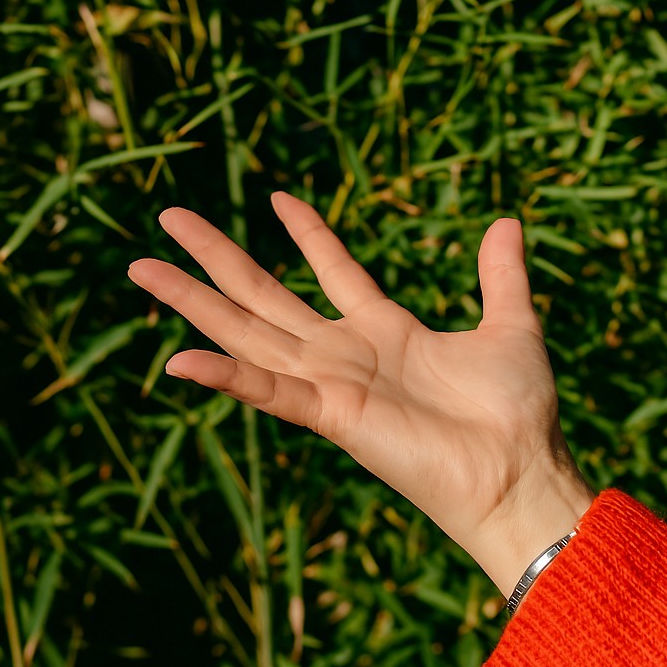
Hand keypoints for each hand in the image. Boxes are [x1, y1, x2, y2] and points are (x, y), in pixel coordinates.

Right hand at [126, 193, 595, 596]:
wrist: (524, 472)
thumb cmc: (519, 414)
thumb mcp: (512, 325)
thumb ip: (501, 274)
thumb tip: (506, 221)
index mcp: (386, 330)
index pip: (333, 269)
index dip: (307, 232)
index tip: (278, 195)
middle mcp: (346, 355)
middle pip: (264, 295)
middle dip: (215, 256)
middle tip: (169, 217)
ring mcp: (332, 384)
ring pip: (246, 332)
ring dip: (193, 301)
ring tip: (143, 267)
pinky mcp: (331, 415)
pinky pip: (268, 390)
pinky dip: (224, 375)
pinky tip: (178, 356)